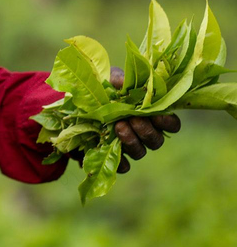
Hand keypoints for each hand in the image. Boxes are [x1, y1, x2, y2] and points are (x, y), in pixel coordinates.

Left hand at [67, 67, 181, 172]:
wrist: (75, 109)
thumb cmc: (100, 91)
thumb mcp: (107, 80)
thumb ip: (118, 79)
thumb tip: (123, 82)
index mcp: (149, 115)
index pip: (171, 124)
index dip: (168, 122)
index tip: (156, 114)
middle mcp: (143, 133)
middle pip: (156, 140)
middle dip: (146, 130)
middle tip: (132, 119)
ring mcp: (129, 147)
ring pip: (140, 152)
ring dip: (132, 141)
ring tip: (118, 127)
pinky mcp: (113, 158)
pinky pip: (122, 166)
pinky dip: (118, 160)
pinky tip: (109, 149)